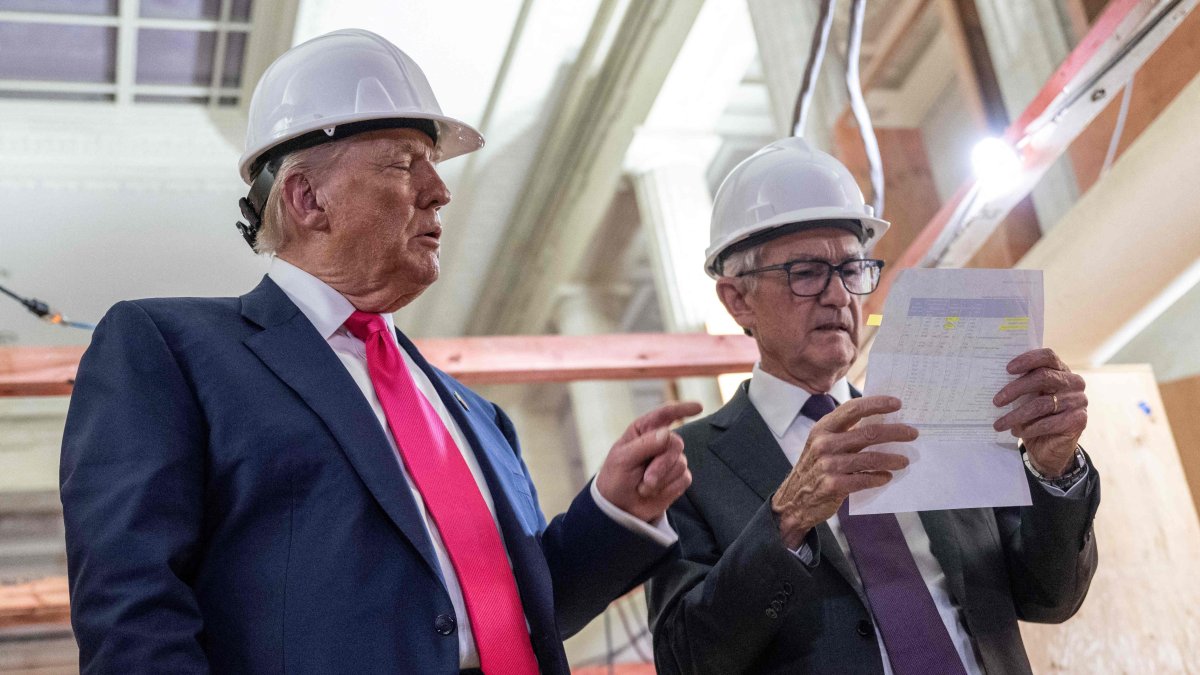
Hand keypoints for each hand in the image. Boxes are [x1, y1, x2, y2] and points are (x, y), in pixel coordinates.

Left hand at [595, 401, 702, 522]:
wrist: (620, 507)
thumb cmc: (616, 478)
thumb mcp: (623, 459)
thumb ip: (645, 445)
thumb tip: (668, 432)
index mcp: (643, 430)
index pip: (665, 414)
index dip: (682, 409)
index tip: (698, 407)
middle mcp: (660, 442)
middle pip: (676, 443)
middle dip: (662, 464)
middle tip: (646, 480)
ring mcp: (670, 460)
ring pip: (680, 463)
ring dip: (662, 479)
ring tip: (644, 487)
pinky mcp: (678, 477)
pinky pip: (684, 478)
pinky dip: (668, 488)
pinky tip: (654, 492)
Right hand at [770, 396, 915, 547]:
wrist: (794, 500)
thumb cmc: (814, 467)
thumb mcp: (822, 443)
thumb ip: (844, 432)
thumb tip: (880, 420)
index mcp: (822, 428)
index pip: (853, 409)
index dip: (876, 404)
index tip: (897, 403)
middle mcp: (824, 444)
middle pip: (868, 433)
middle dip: (895, 432)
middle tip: (912, 433)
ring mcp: (828, 465)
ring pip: (870, 458)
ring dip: (892, 458)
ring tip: (904, 460)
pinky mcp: (833, 485)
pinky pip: (864, 479)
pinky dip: (879, 477)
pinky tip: (887, 477)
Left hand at [993, 348, 1087, 477]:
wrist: (1050, 446)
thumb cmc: (1035, 416)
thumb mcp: (1027, 397)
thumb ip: (1021, 384)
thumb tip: (995, 377)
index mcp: (1061, 370)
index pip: (1048, 356)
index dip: (1028, 360)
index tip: (1008, 369)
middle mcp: (1074, 383)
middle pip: (1043, 377)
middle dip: (1016, 389)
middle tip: (996, 401)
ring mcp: (1078, 401)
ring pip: (1041, 404)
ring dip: (1016, 415)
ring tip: (999, 423)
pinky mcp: (1078, 420)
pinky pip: (1048, 423)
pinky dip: (1028, 428)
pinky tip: (1016, 431)